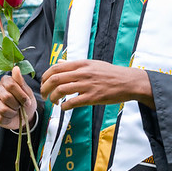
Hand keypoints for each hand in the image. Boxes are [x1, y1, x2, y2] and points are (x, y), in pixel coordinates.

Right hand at [0, 66, 37, 129]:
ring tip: (14, 112)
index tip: (27, 102)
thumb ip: (20, 81)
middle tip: (19, 107)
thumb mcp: (27, 92)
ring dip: (12, 113)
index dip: (21, 96)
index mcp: (5, 80)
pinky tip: (9, 117)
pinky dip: (7, 120)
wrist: (23, 116)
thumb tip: (16, 67)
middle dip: (17, 105)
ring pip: (3, 109)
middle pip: (6, 97)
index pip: (11, 85)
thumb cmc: (25, 101)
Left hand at [40, 60, 154, 109]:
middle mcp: (82, 73)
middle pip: (55, 79)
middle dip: (45, 88)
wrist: (128, 82)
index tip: (43, 83)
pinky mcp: (93, 97)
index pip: (56, 68)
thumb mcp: (92, 64)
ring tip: (53, 102)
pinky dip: (64, 106)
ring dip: (53, 98)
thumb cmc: (110, 73)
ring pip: (61, 91)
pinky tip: (64, 107)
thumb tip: (59, 63)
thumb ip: (74, 65)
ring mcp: (87, 85)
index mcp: (81, 64)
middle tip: (44, 94)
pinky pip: (72, 102)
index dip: (45, 76)